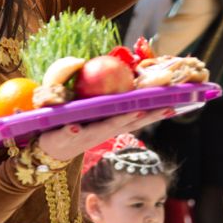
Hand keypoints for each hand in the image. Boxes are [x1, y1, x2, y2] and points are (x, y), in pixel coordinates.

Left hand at [36, 108, 173, 161]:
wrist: (48, 148)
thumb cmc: (71, 123)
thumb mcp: (89, 109)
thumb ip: (101, 96)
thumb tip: (111, 73)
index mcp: (109, 123)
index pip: (136, 115)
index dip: (155, 111)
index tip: (174, 105)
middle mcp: (101, 130)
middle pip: (127, 122)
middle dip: (146, 116)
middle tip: (164, 108)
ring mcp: (83, 135)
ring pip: (103, 128)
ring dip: (117, 121)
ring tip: (131, 113)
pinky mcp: (63, 137)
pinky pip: (67, 134)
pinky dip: (71, 131)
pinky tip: (74, 128)